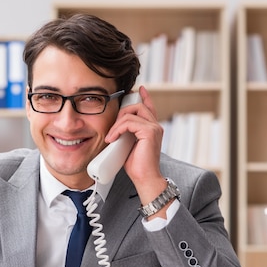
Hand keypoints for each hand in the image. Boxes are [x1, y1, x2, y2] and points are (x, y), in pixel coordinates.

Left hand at [105, 85, 167, 204]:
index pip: (148, 107)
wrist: (144, 178)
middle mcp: (155, 126)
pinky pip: (129, 123)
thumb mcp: (128, 145)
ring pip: (131, 113)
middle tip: (112, 129)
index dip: (144, 96)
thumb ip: (126, 134)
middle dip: (121, 113)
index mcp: (151, 128)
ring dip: (117, 124)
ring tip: (111, 137)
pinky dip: (118, 129)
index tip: (139, 89)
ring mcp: (154, 128)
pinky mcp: (150, 132)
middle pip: (137, 106)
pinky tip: (113, 138)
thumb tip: (114, 129)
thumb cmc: (136, 165)